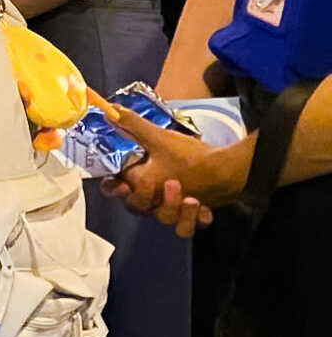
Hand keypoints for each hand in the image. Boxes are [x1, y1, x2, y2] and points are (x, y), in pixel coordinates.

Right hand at [106, 103, 246, 237]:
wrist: (227, 168)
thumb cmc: (188, 154)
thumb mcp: (158, 137)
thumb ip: (132, 124)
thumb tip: (109, 108)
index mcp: (139, 177)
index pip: (114, 188)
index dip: (114, 190)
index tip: (123, 185)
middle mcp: (151, 196)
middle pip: (137, 208)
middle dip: (148, 199)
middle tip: (167, 185)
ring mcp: (171, 208)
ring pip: (164, 220)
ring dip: (175, 211)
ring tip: (191, 198)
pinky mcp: (190, 217)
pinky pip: (187, 228)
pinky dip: (195, 220)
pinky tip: (203, 208)